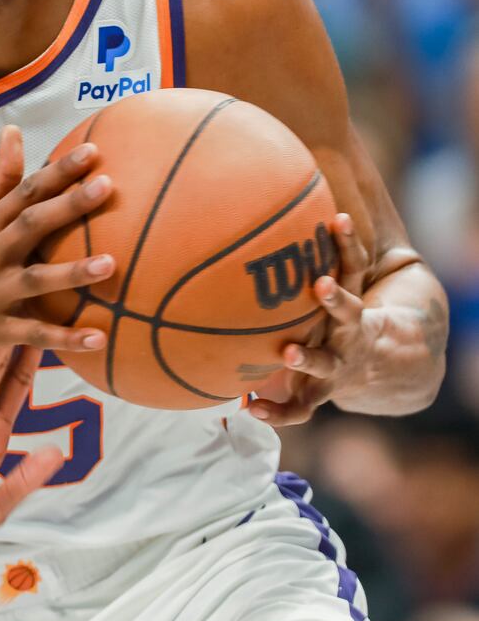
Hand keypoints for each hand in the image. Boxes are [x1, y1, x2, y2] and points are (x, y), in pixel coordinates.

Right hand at [0, 125, 113, 361]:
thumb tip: (14, 131)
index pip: (24, 190)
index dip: (57, 171)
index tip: (92, 151)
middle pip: (31, 225)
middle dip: (68, 206)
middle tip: (107, 187)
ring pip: (35, 281)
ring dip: (72, 273)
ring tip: (110, 264)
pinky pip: (33, 335)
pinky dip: (64, 339)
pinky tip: (98, 338)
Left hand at [249, 213, 384, 425]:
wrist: (372, 367)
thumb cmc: (330, 316)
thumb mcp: (326, 289)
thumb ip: (296, 259)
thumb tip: (247, 210)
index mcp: (351, 304)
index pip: (356, 267)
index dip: (349, 243)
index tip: (338, 218)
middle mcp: (349, 334)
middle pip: (350, 313)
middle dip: (336, 299)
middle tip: (321, 284)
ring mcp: (338, 366)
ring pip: (327, 364)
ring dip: (309, 358)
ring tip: (290, 352)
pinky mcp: (320, 393)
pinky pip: (300, 407)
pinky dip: (277, 410)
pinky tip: (249, 406)